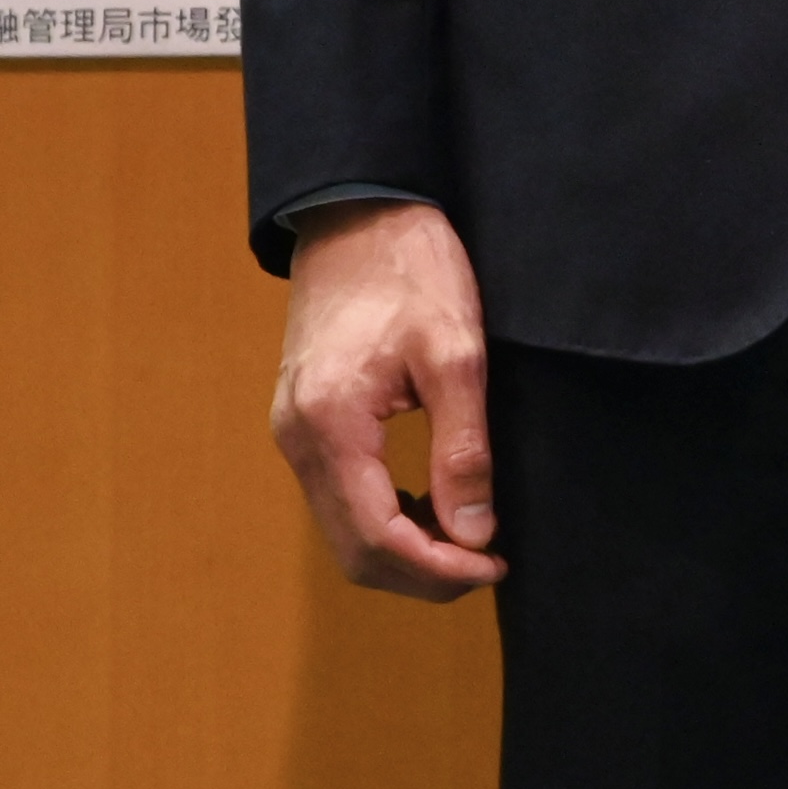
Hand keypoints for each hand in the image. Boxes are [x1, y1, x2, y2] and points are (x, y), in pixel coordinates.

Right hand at [267, 197, 505, 600]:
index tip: (494, 566)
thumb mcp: (456, 351)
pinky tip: (434, 504)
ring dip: (406, 551)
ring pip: (344, 532)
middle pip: (354, 550)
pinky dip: (386, 520)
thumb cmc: (410, 269)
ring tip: (470, 538)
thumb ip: (464, 448)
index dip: (437, 569)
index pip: (377, 538)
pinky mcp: (305, 423)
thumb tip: (474, 534)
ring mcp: (294, 434)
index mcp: (331, 425)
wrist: (358, 214)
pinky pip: (340, 499)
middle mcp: (298, 441)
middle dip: (422, 573)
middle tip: (488, 564)